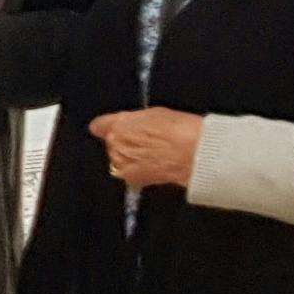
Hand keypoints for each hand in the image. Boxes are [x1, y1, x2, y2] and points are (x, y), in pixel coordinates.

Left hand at [90, 109, 204, 188]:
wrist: (194, 153)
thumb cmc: (180, 128)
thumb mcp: (156, 114)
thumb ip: (134, 120)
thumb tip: (125, 123)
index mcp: (119, 124)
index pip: (99, 125)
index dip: (107, 126)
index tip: (113, 128)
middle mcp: (115, 144)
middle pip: (111, 143)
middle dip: (124, 142)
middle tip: (146, 142)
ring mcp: (121, 163)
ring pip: (118, 159)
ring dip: (129, 158)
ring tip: (153, 155)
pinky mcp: (132, 179)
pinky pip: (128, 173)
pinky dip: (137, 171)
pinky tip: (154, 166)